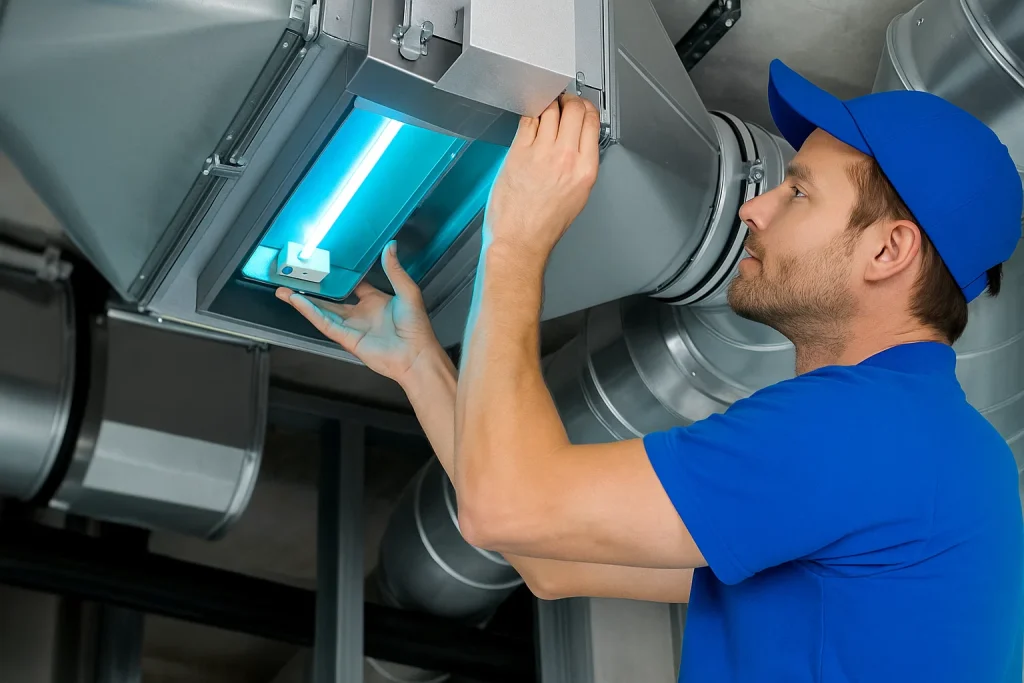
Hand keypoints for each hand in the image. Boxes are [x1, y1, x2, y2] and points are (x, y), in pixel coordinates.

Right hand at [276, 242, 441, 386]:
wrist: (416, 354)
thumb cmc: (416, 327)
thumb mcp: (407, 291)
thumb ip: (394, 270)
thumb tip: (391, 246)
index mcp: (375, 301)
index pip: (354, 286)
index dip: (340, 277)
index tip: (326, 264)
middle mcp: (361, 314)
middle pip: (330, 300)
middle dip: (312, 291)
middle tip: (296, 279)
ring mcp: (352, 327)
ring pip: (322, 312)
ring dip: (303, 302)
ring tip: (284, 291)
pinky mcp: (347, 339)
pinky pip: (325, 324)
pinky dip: (311, 313)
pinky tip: (299, 302)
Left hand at [484, 92, 601, 263]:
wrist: (521, 240)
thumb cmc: (546, 224)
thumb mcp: (579, 194)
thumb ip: (581, 164)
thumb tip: (579, 141)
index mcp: (585, 169)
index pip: (592, 121)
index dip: (586, 108)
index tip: (580, 107)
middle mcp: (566, 157)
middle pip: (573, 108)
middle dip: (568, 101)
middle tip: (562, 103)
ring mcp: (541, 152)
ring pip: (550, 110)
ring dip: (548, 106)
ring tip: (545, 112)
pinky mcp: (519, 151)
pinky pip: (528, 120)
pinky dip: (531, 117)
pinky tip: (531, 124)